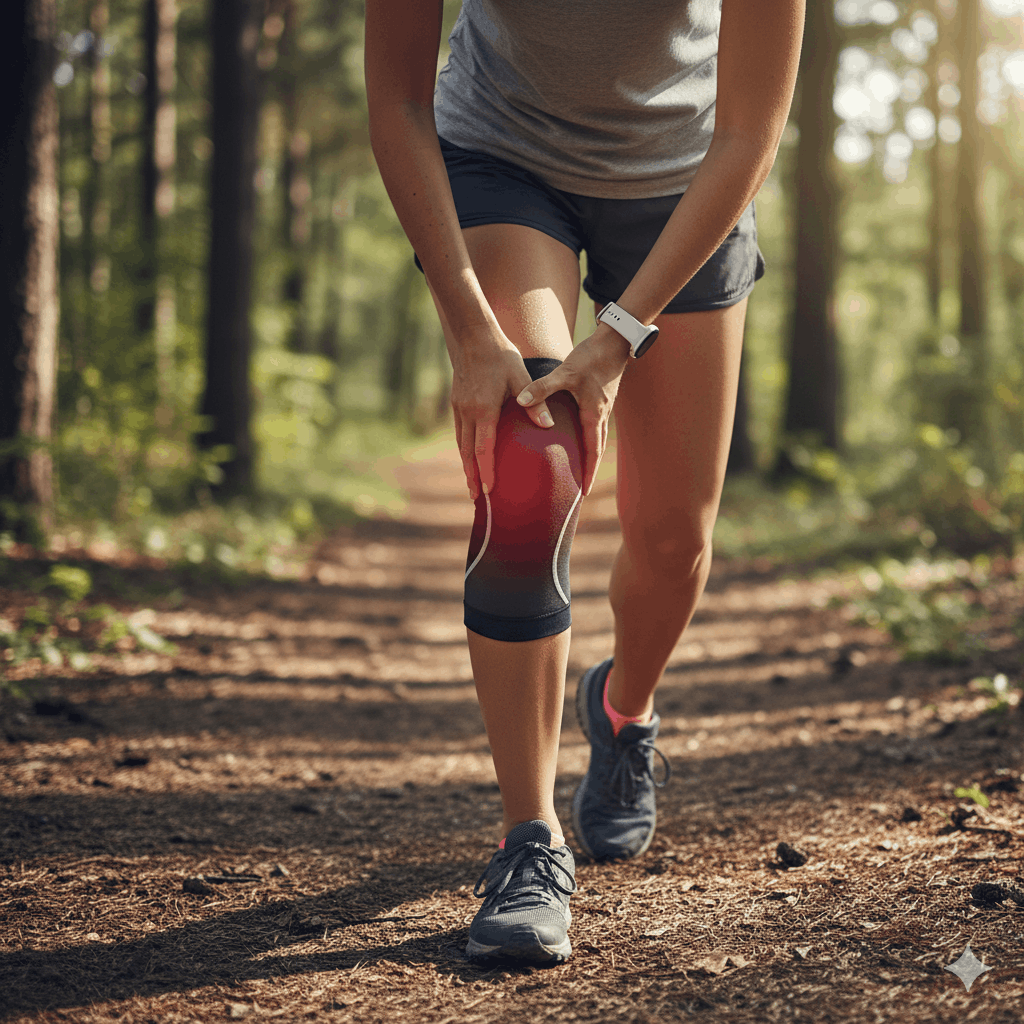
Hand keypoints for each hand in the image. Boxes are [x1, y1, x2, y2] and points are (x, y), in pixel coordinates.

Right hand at [449, 326, 556, 499]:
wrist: (473, 336)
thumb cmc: (501, 356)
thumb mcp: (521, 377)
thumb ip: (534, 402)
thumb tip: (548, 426)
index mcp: (484, 409)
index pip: (483, 449)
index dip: (485, 471)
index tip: (488, 490)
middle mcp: (467, 412)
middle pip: (468, 453)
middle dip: (471, 477)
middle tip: (476, 498)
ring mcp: (459, 408)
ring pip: (461, 444)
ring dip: (466, 465)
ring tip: (471, 483)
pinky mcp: (457, 402)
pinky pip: (459, 432)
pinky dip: (464, 448)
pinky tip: (469, 456)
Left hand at [515, 326, 631, 495]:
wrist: (615, 341)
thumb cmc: (592, 356)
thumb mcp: (566, 372)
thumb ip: (542, 388)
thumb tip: (520, 401)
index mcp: (593, 414)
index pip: (592, 451)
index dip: (588, 472)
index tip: (584, 492)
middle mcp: (601, 415)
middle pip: (596, 449)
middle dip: (589, 470)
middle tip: (582, 489)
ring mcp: (603, 408)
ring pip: (596, 438)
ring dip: (590, 456)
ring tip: (579, 470)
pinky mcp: (601, 400)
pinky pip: (594, 426)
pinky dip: (588, 439)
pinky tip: (576, 439)